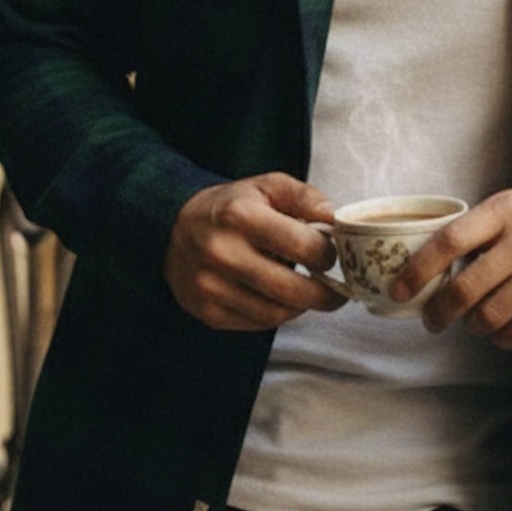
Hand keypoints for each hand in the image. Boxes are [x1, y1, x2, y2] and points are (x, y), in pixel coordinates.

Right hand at [164, 173, 342, 330]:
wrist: (172, 229)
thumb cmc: (232, 206)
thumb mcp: (268, 186)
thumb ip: (307, 197)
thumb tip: (336, 219)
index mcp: (241, 216)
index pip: (303, 246)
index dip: (328, 254)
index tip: (334, 254)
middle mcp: (223, 253)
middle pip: (293, 290)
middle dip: (326, 294)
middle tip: (339, 291)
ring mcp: (212, 287)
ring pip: (277, 313)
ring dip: (302, 306)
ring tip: (310, 292)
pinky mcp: (207, 312)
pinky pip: (258, 324)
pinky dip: (278, 314)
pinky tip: (281, 297)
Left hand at [393, 180, 511, 350]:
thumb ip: (479, 230)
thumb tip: (429, 268)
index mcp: (506, 210)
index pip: (450, 241)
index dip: (418, 270)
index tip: (400, 288)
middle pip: (465, 289)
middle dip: (439, 311)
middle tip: (432, 319)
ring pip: (491, 317)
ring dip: (474, 326)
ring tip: (474, 320)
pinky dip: (503, 339)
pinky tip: (501, 331)